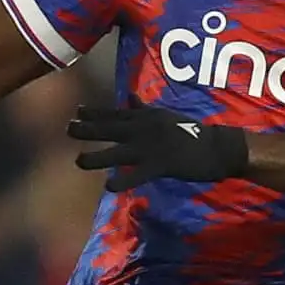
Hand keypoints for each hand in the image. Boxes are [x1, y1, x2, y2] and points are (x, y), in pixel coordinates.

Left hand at [68, 104, 247, 192]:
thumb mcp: (164, 116)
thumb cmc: (190, 133)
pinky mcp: (161, 164)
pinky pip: (137, 174)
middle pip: (109, 129)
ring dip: (97, 157)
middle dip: (87, 129)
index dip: (94, 113)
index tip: (76, 111)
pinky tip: (109, 187)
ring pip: (117, 152)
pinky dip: (123, 181)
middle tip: (67, 128)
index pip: (114, 114)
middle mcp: (144, 129)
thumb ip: (144, 110)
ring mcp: (151, 147)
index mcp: (145, 118)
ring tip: (79, 160)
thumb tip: (131, 97)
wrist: (217, 147)